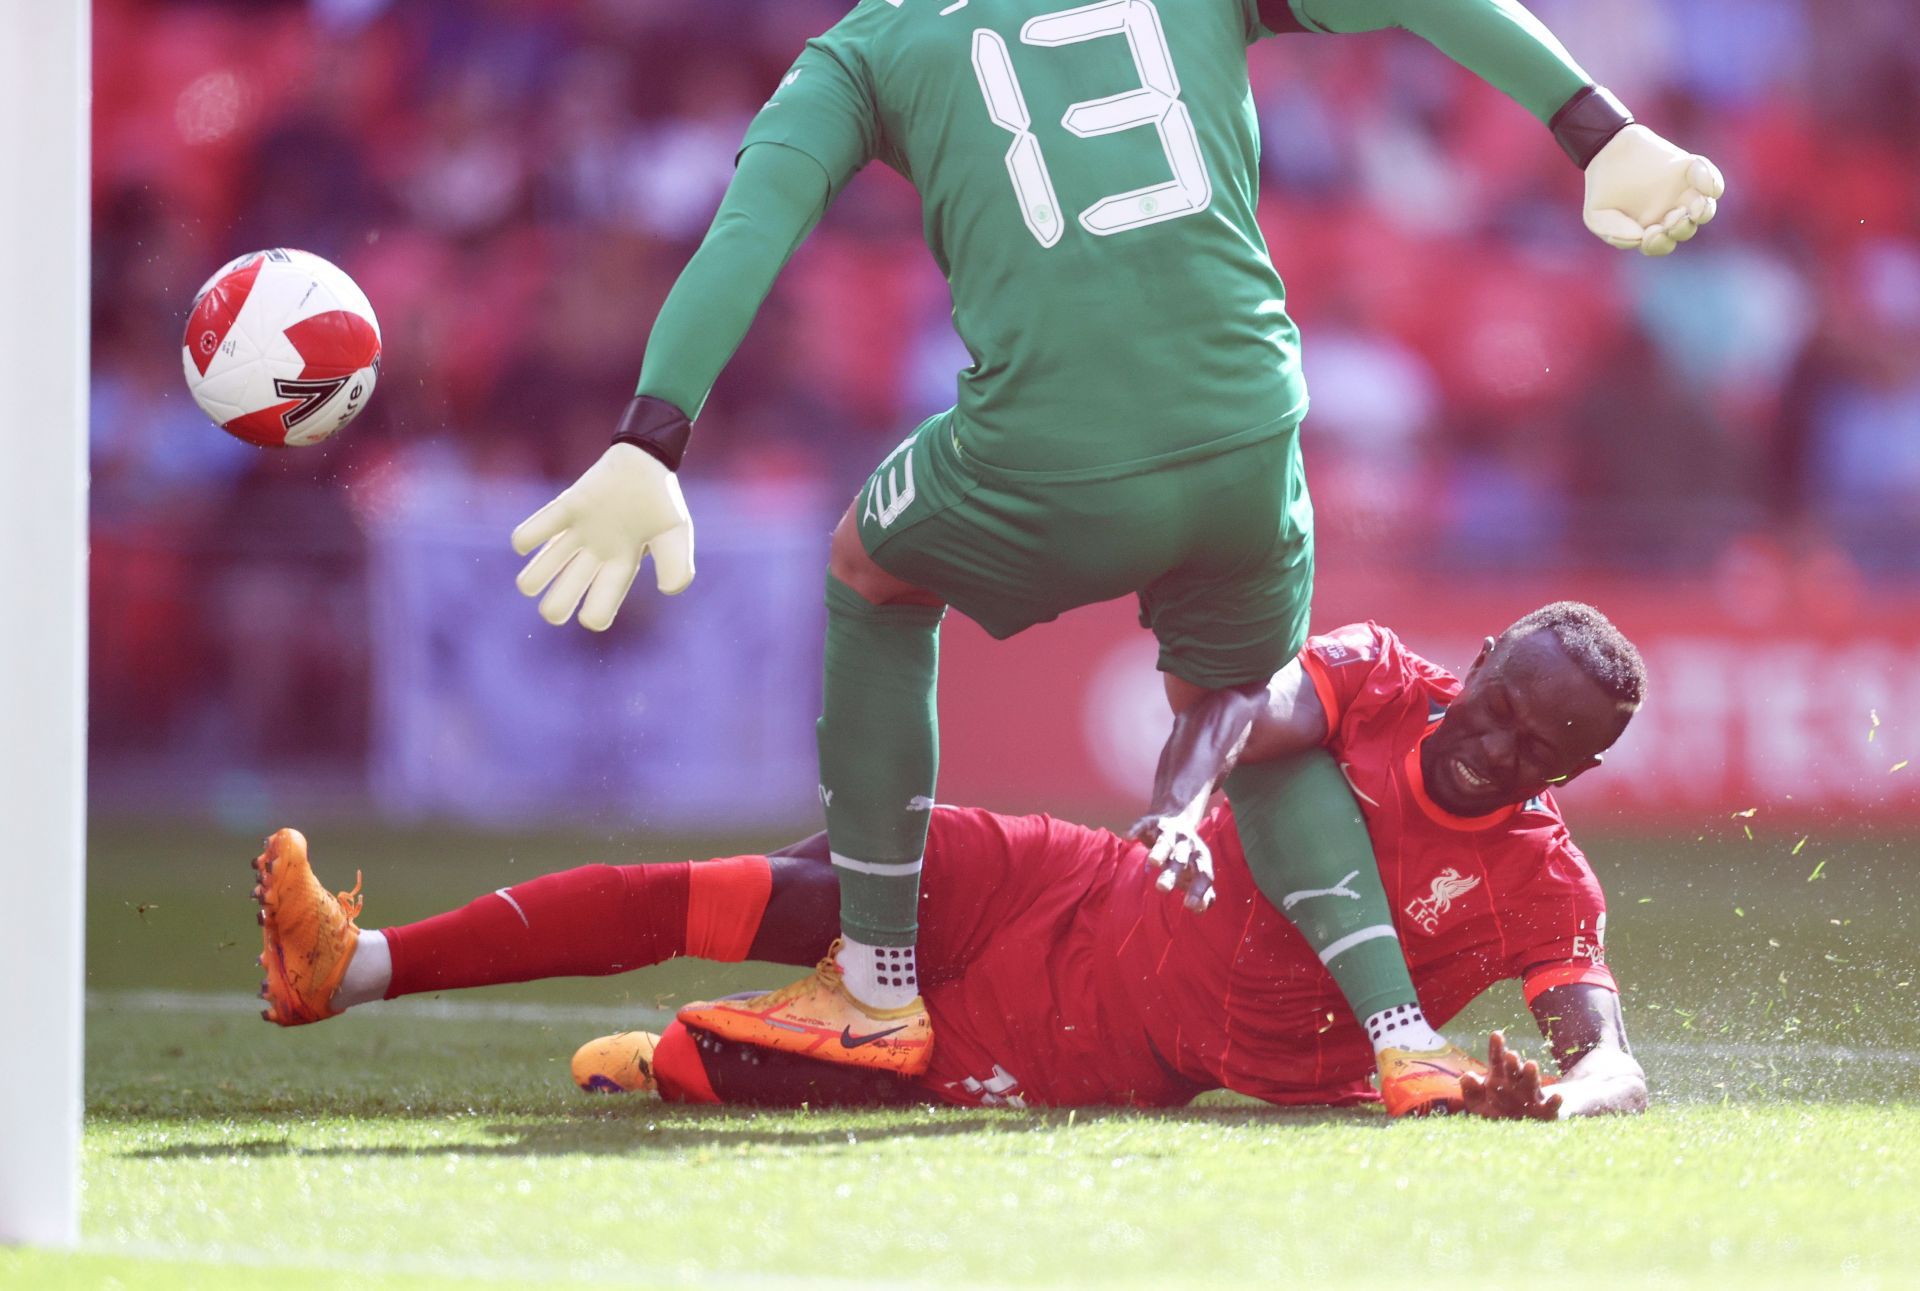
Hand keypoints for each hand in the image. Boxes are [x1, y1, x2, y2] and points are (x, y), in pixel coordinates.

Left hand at [511, 444, 694, 630]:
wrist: (646, 459)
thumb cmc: (662, 500)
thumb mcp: (677, 533)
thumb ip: (677, 564)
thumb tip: (666, 591)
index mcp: (619, 569)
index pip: (596, 614)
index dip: (593, 617)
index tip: (595, 608)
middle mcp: (592, 558)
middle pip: (557, 605)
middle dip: (555, 609)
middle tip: (562, 595)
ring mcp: (574, 536)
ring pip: (534, 578)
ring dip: (533, 580)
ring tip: (549, 563)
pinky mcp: (562, 511)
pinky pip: (531, 535)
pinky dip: (527, 540)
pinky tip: (532, 539)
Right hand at [1127, 814, 1215, 913]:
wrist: (1178, 817)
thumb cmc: (1186, 855)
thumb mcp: (1196, 871)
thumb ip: (1203, 891)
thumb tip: (1202, 909)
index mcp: (1200, 858)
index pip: (1203, 874)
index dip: (1198, 889)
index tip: (1190, 905)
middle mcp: (1187, 844)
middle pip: (1180, 859)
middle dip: (1172, 873)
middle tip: (1162, 888)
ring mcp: (1170, 832)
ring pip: (1165, 842)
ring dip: (1159, 852)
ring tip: (1152, 863)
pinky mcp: (1152, 822)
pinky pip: (1144, 825)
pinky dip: (1136, 829)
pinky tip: (1127, 836)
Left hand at [1460, 1031, 1562, 1120]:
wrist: (1521, 1130)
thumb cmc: (1497, 1111)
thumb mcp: (1479, 1103)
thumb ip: (1472, 1090)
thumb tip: (1466, 1077)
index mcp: (1499, 1078)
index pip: (1497, 1060)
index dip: (1496, 1048)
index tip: (1496, 1035)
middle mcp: (1516, 1083)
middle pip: (1514, 1069)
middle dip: (1512, 1062)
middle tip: (1510, 1054)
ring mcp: (1531, 1096)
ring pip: (1532, 1083)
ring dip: (1531, 1074)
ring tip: (1531, 1064)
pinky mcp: (1544, 1112)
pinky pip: (1550, 1106)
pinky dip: (1554, 1102)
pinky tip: (1558, 1096)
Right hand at [1583, 124, 1724, 256]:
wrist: (1606, 150)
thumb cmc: (1602, 189)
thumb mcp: (1596, 216)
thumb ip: (1614, 233)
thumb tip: (1639, 238)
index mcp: (1650, 229)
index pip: (1663, 244)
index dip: (1659, 242)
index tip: (1649, 233)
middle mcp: (1670, 213)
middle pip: (1686, 229)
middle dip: (1680, 228)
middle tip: (1671, 218)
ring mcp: (1683, 192)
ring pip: (1704, 209)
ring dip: (1703, 211)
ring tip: (1696, 207)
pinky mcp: (1690, 169)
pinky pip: (1710, 178)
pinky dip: (1711, 181)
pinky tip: (1705, 186)